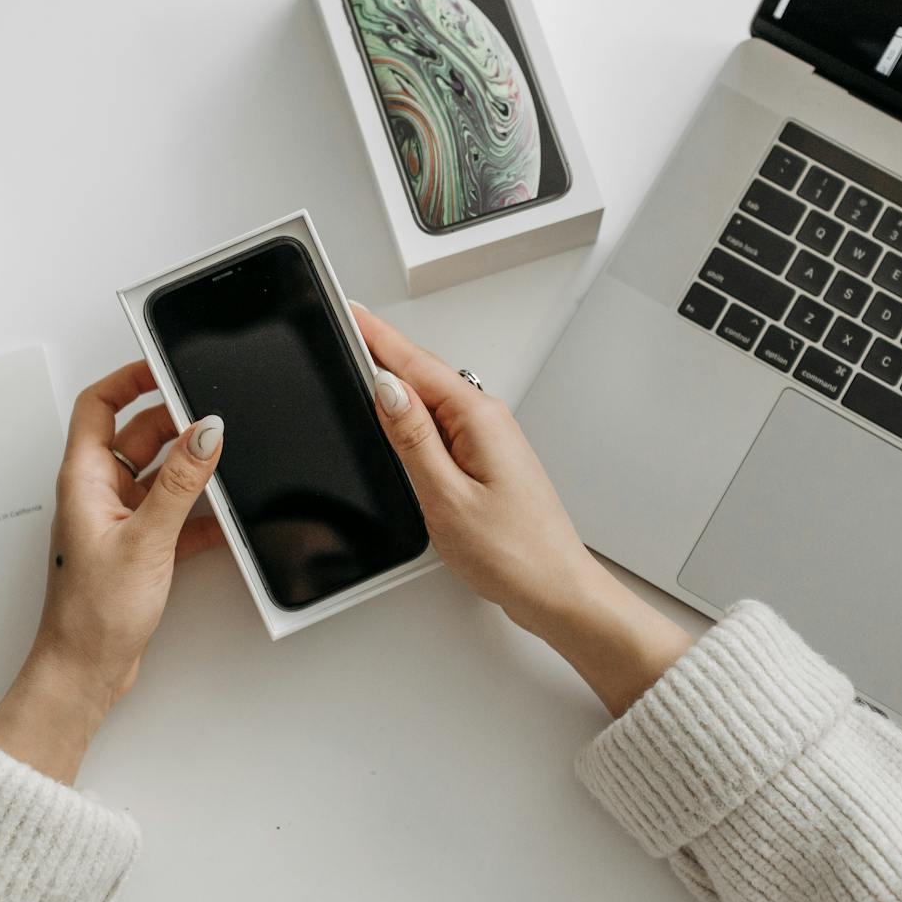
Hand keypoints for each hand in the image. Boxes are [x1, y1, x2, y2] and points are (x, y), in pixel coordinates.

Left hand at [0, 361, 222, 781]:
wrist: (85, 670)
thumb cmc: (92, 614)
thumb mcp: (147, 537)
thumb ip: (183, 481)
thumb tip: (206, 430)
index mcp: (84, 479)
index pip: (98, 405)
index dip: (129, 379)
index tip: (165, 363)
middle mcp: (98, 493)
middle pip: (137, 434)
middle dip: (175, 423)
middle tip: (212, 418)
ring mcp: (119, 519)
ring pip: (160, 474)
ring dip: (191, 469)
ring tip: (224, 466)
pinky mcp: (139, 547)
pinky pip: (174, 512)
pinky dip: (200, 511)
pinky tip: (224, 520)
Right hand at [355, 306, 689, 715]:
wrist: (557, 591)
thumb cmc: (514, 553)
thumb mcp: (446, 496)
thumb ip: (413, 440)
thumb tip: (386, 390)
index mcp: (478, 419)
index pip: (416, 363)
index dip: (377, 336)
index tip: (349, 309)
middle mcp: (488, 421)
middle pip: (423, 374)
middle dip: (382, 351)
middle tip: (344, 328)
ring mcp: (489, 441)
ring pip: (432, 400)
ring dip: (397, 382)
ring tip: (361, 362)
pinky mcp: (487, 462)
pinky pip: (443, 424)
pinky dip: (414, 414)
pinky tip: (398, 419)